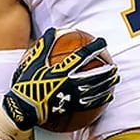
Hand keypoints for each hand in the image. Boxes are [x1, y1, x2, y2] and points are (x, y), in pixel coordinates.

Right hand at [2, 28, 118, 130]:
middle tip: (114, 65)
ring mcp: (72, 96)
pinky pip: (91, 103)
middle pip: (94, 75)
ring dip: (107, 84)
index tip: (103, 42)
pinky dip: (102, 99)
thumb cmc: (27, 84)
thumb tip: (52, 30)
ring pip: (95, 90)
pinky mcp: (72, 107)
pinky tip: (109, 97)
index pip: (82, 56)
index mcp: (62, 70)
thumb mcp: (33, 62)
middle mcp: (70, 83)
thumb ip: (44, 46)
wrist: (24, 108)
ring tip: (116, 79)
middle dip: (106, 70)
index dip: (94, 48)